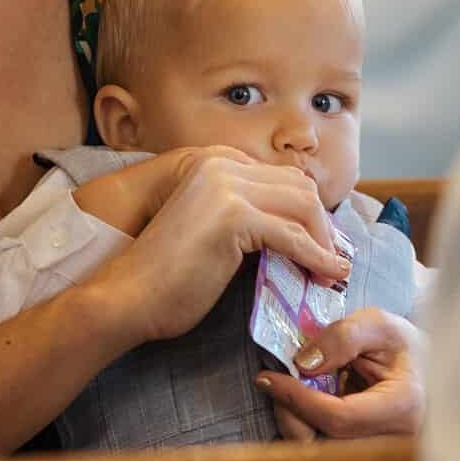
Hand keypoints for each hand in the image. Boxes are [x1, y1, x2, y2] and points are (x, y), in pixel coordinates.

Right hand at [87, 147, 346, 343]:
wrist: (127, 296)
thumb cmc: (163, 276)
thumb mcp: (208, 231)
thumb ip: (243, 220)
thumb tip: (290, 233)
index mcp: (212, 163)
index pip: (279, 177)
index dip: (306, 209)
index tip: (321, 239)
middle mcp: (220, 165)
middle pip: (298, 185)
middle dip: (321, 222)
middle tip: (332, 255)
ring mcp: (226, 188)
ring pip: (303, 205)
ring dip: (324, 240)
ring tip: (331, 269)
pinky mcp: (234, 217)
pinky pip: (293, 236)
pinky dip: (317, 257)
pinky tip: (327, 274)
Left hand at [257, 308, 424, 440]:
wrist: (425, 373)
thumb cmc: (402, 348)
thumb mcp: (378, 325)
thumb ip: (343, 336)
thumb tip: (304, 364)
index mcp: (403, 408)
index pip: (339, 417)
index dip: (296, 399)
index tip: (266, 378)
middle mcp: (392, 441)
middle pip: (324, 445)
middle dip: (290, 413)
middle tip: (275, 384)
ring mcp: (378, 457)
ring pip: (319, 455)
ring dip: (294, 422)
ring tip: (291, 390)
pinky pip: (322, 455)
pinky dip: (303, 430)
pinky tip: (302, 405)